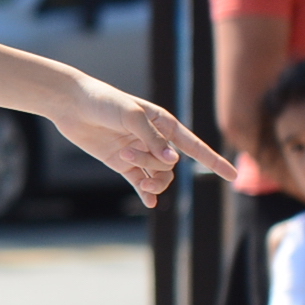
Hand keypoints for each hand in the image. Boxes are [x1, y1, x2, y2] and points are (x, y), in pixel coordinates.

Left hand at [49, 72, 234, 206]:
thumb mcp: (130, 115)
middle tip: (129, 152)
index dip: (214, 160)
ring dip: (146, 176)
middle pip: (169, 165)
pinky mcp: (120, 162)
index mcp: (163, 123)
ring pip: (157, 175)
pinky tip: (150, 203)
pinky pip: (139, 182)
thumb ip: (152, 139)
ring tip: (126, 161)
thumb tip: (173, 162)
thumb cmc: (103, 101)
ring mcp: (138, 152)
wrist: (71, 103)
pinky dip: (146, 193)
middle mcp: (154, 140)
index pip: (195, 146)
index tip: (233, 176)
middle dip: (153, 165)